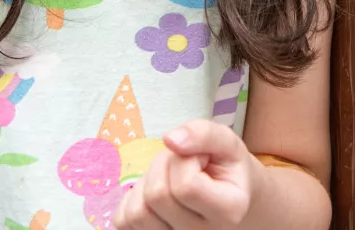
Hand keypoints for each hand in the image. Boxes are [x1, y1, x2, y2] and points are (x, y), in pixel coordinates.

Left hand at [114, 119, 263, 229]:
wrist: (231, 200)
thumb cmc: (228, 170)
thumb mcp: (227, 143)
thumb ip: (204, 134)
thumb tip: (170, 139)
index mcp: (228, 211)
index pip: (186, 186)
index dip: (185, 160)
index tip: (200, 157)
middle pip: (157, 196)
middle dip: (163, 165)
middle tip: (182, 163)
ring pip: (137, 212)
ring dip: (147, 183)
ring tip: (170, 178)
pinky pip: (124, 221)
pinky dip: (133, 200)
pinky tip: (156, 196)